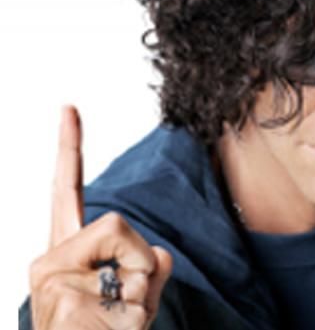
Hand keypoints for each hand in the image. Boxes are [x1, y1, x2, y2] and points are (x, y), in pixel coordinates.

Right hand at [29, 105, 172, 328]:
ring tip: (116, 321)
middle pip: (120, 223)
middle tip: (124, 304)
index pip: (66, 192)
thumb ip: (149, 273)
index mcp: (66, 256)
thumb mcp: (136, 305)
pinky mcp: (61, 295)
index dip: (70, 149)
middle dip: (140, 262)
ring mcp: (51, 278)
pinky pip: (129, 283)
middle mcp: (50, 260)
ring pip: (130, 249)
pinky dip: (136, 310)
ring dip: (141, 289)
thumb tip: (163, 252)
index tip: (70, 108)